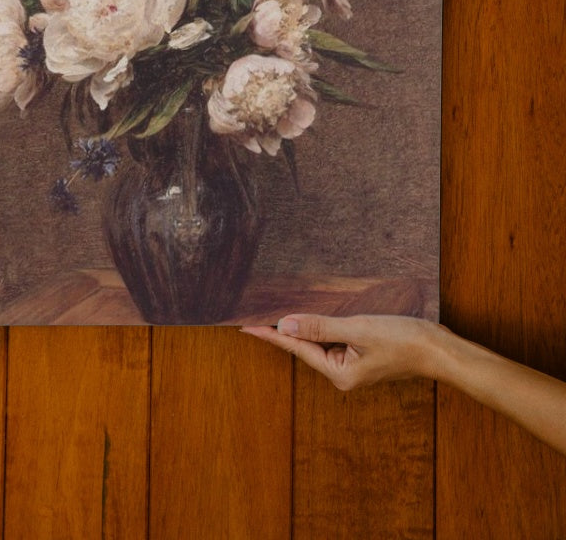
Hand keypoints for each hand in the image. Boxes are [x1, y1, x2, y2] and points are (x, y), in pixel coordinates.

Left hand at [241, 314, 442, 389]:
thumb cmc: (403, 340)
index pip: (297, 349)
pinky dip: (324, 327)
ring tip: (282, 311)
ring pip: (322, 342)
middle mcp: (344, 374)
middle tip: (258, 314)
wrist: (439, 350)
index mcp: (340, 374)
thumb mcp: (358, 329)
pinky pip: (336, 340)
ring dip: (305, 327)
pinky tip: (316, 315)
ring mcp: (354, 366)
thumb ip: (320, 327)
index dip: (272, 335)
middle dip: (285, 330)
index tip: (246, 327)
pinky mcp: (364, 356)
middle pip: (307, 347)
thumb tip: (285, 326)